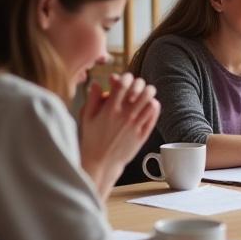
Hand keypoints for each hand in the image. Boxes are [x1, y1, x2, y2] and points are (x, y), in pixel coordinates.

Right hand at [80, 73, 159, 192]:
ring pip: (151, 100)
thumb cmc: (92, 139)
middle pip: (142, 89)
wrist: (101, 162)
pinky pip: (153, 115)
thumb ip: (92, 99)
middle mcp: (124, 116)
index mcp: (110, 110)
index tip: (124, 79)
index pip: (123, 83)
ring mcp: (135, 125)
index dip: (125, 77)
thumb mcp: (86, 118)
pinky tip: (147, 106)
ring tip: (142, 97)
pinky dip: (153, 106)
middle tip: (135, 88)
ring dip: (148, 94)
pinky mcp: (142, 134)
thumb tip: (96, 83)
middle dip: (139, 84)